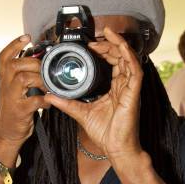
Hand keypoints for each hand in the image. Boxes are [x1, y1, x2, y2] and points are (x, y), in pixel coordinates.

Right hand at [0, 35, 49, 147]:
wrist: (7, 133)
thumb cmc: (15, 109)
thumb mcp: (14, 90)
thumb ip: (23, 76)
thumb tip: (41, 63)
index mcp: (4, 78)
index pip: (4, 56)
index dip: (14, 44)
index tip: (27, 37)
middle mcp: (5, 85)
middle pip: (15, 64)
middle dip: (34, 63)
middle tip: (46, 70)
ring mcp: (11, 98)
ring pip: (23, 79)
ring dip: (40, 80)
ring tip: (48, 86)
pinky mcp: (19, 111)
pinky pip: (34, 100)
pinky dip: (44, 100)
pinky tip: (48, 102)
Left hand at [43, 27, 143, 161]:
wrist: (116, 148)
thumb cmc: (105, 133)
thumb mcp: (81, 113)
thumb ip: (66, 103)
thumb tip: (49, 95)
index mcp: (115, 88)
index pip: (112, 63)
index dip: (103, 51)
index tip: (90, 46)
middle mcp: (124, 86)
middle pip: (121, 57)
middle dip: (110, 44)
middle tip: (96, 38)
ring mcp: (130, 89)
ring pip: (129, 59)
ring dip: (119, 45)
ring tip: (108, 34)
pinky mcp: (134, 93)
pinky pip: (135, 70)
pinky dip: (129, 57)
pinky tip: (121, 47)